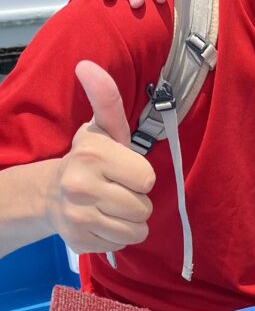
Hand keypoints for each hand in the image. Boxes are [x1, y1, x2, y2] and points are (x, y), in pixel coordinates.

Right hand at [48, 62, 155, 254]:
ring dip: (130, 221)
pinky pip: (120, 244)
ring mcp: (78, 216)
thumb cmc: (92, 159)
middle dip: (136, 200)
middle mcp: (82, 185)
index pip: (147, 179)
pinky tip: (100, 221)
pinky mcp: (78, 241)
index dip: (140, 176)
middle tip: (117, 190)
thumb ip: (106, 99)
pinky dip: (115, 236)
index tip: (123, 170)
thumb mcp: (103, 129)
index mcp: (94, 155)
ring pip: (135, 230)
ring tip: (111, 206)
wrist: (52, 194)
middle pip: (143, 207)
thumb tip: (87, 65)